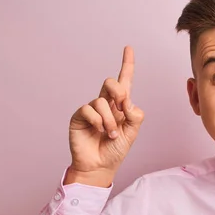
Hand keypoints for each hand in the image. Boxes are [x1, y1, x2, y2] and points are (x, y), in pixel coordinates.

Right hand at [65, 46, 143, 185]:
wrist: (100, 166)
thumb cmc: (115, 150)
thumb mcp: (132, 133)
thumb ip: (135, 115)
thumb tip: (128, 101)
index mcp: (121, 106)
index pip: (124, 81)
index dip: (127, 64)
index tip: (129, 48)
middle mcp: (105, 104)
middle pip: (111, 83)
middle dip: (119, 92)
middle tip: (122, 108)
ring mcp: (91, 109)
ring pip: (102, 101)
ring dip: (110, 120)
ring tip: (111, 134)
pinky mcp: (79, 116)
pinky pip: (89, 109)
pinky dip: (98, 122)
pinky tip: (99, 132)